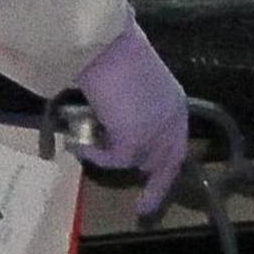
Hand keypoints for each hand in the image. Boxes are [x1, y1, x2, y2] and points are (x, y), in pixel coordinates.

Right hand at [73, 18, 192, 212]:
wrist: (103, 44)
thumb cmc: (111, 52)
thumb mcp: (132, 82)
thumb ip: (134, 105)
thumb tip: (117, 122)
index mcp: (174, 103)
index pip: (177, 144)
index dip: (167, 166)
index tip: (158, 184)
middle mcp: (172, 120)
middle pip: (167, 163)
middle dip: (155, 187)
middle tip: (143, 209)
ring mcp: (156, 133)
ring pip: (132, 161)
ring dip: (108, 156)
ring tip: (83, 142)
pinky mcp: (135, 141)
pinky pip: (113, 160)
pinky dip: (93, 154)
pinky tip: (77, 142)